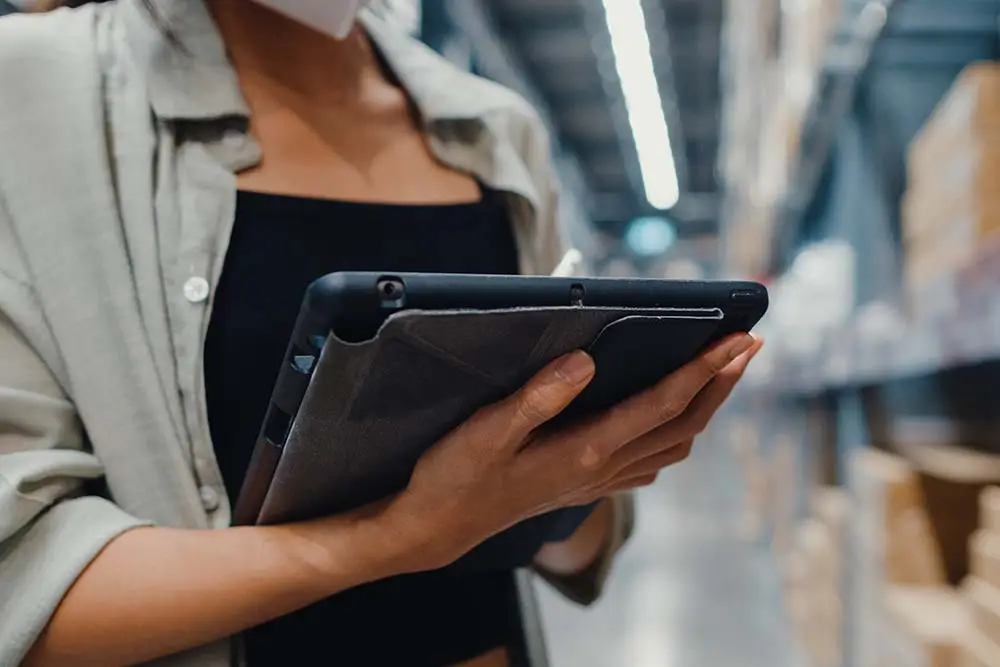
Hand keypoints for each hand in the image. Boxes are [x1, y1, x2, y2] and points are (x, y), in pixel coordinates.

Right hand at [380, 333, 761, 571]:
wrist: (438, 527)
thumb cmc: (458, 477)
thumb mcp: (488, 431)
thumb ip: (539, 396)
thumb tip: (585, 360)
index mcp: (586, 449)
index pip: (663, 403)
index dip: (705, 369)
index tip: (738, 339)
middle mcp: (602, 467)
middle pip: (683, 425)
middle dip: (721, 384)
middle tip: (749, 345)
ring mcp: (596, 481)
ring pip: (672, 445)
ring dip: (703, 409)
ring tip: (719, 374)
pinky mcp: (584, 485)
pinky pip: (648, 462)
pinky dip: (673, 435)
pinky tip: (666, 421)